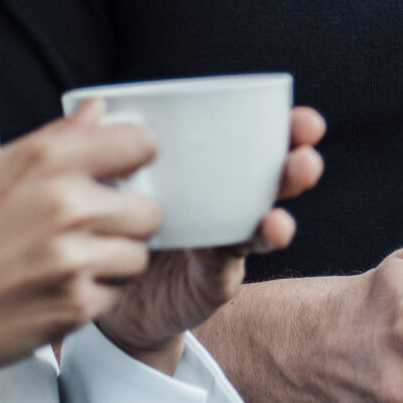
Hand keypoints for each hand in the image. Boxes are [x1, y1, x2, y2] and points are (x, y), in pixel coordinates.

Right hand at [0, 97, 161, 402]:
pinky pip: (116, 295)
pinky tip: (59, 288)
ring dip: (114, 259)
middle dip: (127, 218)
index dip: (135, 158)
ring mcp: (73, 260)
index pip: (139, 143)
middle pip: (149, 208)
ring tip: (73, 260)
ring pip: (139, 255)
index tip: (126, 169)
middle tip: (95, 226)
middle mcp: (65, 207)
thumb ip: (51, 140)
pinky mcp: (74, 307)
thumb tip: (95, 112)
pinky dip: (95, 294)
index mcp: (43, 163)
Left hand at [95, 106, 326, 372]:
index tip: (306, 120)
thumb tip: (96, 103)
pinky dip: (227, 261)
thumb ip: (115, 146)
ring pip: (261, 231)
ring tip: (279, 221)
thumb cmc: (124, 226)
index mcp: (217, 173)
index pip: (261, 145)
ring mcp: (227, 246)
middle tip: (305, 161)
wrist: (118, 298)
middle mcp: (231, 206)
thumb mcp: (122, 182)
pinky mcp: (212, 282)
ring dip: (277, 225)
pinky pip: (224, 271)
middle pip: (275, 185)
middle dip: (297, 171)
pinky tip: (228, 253)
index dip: (288, 132)